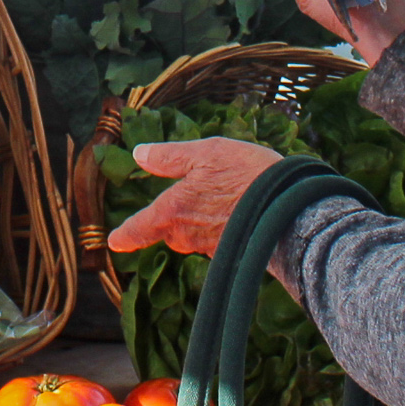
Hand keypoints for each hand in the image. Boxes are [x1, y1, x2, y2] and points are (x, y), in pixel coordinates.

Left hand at [105, 138, 285, 258]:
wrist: (290, 210)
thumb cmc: (245, 174)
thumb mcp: (205, 152)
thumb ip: (169, 156)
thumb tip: (139, 154)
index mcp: (173, 210)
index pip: (141, 227)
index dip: (126, 235)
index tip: (114, 242)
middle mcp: (187, 234)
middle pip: (169, 232)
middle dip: (171, 221)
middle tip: (185, 200)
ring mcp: (210, 246)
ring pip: (192, 237)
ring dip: (198, 222)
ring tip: (217, 199)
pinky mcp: (231, 253)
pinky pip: (216, 241)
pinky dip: (220, 228)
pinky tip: (236, 212)